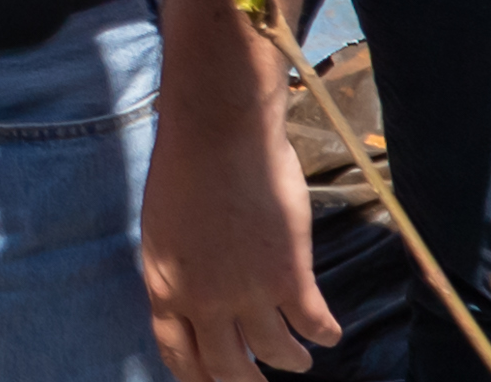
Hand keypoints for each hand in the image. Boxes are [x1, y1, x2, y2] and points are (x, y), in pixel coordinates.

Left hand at [143, 98, 340, 379]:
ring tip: (299, 360)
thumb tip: (190, 302)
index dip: (199, 379)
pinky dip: (325, 333)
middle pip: (227, 368)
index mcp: (163, 286)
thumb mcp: (161, 230)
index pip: (178, 355)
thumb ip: (177, 271)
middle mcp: (203, 300)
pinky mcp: (289, 277)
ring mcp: (247, 292)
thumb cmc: (184, 169)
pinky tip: (329, 332)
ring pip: (277, 354)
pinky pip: (313, 325)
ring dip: (291, 360)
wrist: (217, 133)